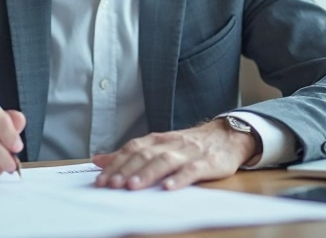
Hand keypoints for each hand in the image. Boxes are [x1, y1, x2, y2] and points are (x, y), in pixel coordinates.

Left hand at [93, 118, 256, 190]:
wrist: (227, 136)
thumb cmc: (189, 145)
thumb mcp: (159, 146)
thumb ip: (130, 154)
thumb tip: (98, 160)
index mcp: (158, 140)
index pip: (133, 149)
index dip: (116, 163)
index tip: (101, 179)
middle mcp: (171, 144)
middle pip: (145, 155)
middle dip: (126, 170)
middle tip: (112, 185)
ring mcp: (189, 153)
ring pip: (165, 161)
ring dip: (148, 174)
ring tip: (133, 186)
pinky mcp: (207, 163)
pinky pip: (192, 170)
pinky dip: (179, 178)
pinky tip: (168, 187)